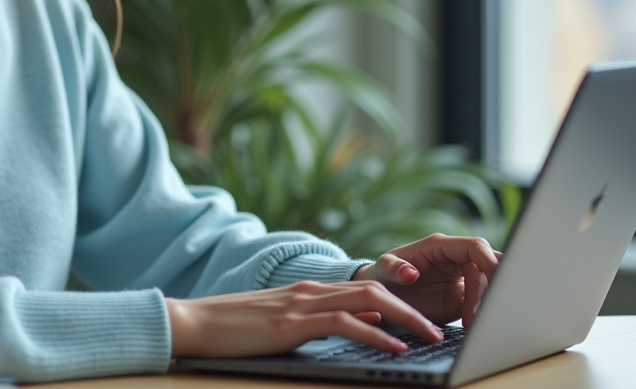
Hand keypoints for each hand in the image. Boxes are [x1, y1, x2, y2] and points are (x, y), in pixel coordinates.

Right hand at [165, 280, 444, 358]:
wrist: (194, 322)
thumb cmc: (232, 329)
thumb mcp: (280, 324)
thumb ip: (314, 322)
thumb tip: (353, 329)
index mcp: (309, 290)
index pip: (364, 288)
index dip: (399, 298)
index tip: (424, 316)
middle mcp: (310, 290)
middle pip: (375, 289)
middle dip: (413, 306)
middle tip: (441, 326)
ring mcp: (302, 304)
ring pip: (367, 300)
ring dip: (405, 318)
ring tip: (430, 336)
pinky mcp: (293, 323)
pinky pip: (344, 323)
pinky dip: (374, 333)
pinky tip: (394, 347)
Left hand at [353, 233, 501, 326]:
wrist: (382, 294)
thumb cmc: (384, 275)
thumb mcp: (383, 269)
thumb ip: (394, 268)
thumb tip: (410, 272)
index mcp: (440, 246)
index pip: (475, 247)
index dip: (489, 261)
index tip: (495, 281)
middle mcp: (456, 259)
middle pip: (492, 262)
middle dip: (499, 281)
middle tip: (494, 304)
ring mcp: (463, 278)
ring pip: (490, 284)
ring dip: (487, 302)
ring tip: (471, 322)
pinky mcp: (464, 298)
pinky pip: (483, 302)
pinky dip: (484, 312)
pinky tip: (474, 325)